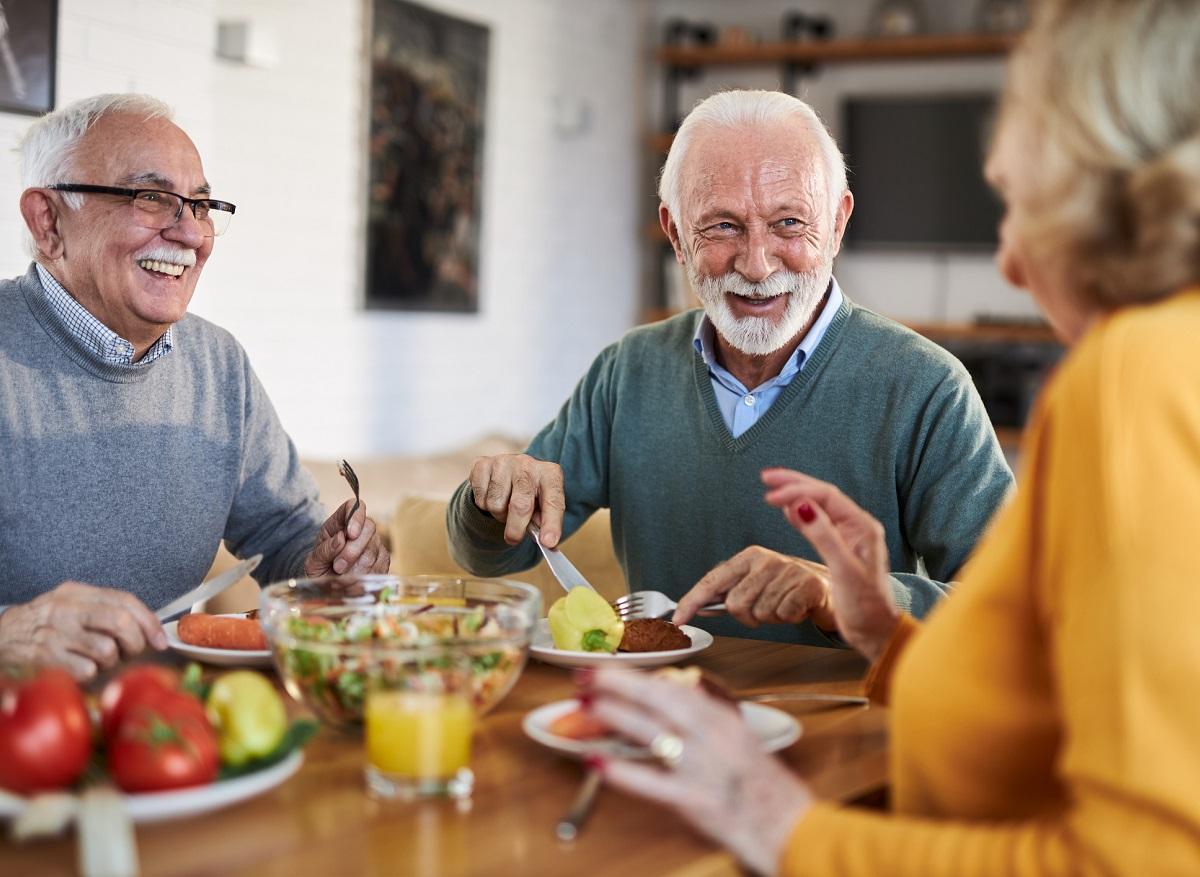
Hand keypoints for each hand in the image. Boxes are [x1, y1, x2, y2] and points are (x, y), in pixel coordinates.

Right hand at [0, 583, 166, 681]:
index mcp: (76, 593)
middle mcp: (66, 609)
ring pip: (107, 649)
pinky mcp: (45, 659)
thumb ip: (104, 610)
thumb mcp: (70, 607)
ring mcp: (54, 634)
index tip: (160, 640)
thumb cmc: (43, 626)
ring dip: (109, 661)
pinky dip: (90, 674)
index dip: (148, 622)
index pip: (124, 601)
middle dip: (134, 643)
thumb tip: (149, 628)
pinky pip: (87, 670)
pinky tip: (78, 669)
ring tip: (96, 661)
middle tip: (129, 653)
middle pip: (120, 622)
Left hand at [304, 499, 389, 576]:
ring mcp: (374, 544)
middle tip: (338, 567)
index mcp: (339, 523)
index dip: (355, 517)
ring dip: (356, 569)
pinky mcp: (382, 560)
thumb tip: (340, 539)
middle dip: (353, 551)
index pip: (354, 507)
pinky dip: (365, 577)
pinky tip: (353, 582)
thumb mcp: (313, 562)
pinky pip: (379, 567)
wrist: (327, 587)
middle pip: (368, 529)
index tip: (350, 534)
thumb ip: (324, 550)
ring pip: (373, 551)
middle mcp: (360, 530)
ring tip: (342, 578)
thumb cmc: (320, 570)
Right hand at [468, 453, 565, 546]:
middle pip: (520, 505)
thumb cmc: (530, 493)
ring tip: (504, 508)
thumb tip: (545, 540)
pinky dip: (483, 505)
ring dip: (498, 515)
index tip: (548, 542)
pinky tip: (491, 496)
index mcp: (550, 473)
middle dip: (516, 528)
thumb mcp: (543, 504)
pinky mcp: (483, 464)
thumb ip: (544, 521)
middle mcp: (528, 464)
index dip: (551, 523)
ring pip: (496, 504)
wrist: (507, 471)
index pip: (553, 501)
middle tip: (513, 539)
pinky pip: (480, 498)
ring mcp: (504, 462)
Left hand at [588, 666, 812, 875]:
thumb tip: (678, 698)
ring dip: (616, 716)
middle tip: (587, 676)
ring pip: (654, 732)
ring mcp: (704, 768)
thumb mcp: (740, 742)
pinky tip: (597, 763)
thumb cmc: (767, 790)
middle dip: (620, 684)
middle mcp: (714, 738)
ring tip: (587, 705)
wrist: (793, 830)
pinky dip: (622, 772)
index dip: (639, 676)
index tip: (611, 669)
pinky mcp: (696, 802)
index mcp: (724, 721)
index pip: (676, 687)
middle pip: (662, 699)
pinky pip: (652, 783)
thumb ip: (709, 719)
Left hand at [672, 546, 837, 631]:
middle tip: (765, 609)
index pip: (712, 581)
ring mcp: (787, 570)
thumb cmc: (786, 587)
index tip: (678, 619)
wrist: (829, 586)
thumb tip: (697, 606)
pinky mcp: (807, 584)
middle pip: (735, 605)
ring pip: (760, 613)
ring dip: (771, 618)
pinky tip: (797, 607)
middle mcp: (765, 559)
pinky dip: (789, 618)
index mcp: (748, 557)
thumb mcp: (755, 584)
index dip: (692, 601)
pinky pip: (783, 615)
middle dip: (747, 616)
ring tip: (783, 605)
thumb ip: (728, 593)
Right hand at [762, 469, 899, 660]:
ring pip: (819, 505)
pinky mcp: (840, 547)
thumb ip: (824, 536)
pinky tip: (787, 510)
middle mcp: (857, 527)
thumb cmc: (866, 606)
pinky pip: (818, 521)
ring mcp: (848, 536)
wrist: (876, 630)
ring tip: (772, 487)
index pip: (826, 497)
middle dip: (794, 483)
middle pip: (822, 495)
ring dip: (796, 494)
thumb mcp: (844, 570)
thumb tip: (802, 506)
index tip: (771, 494)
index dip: (797, 491)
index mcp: (862, 527)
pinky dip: (800, 513)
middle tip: (767, 477)